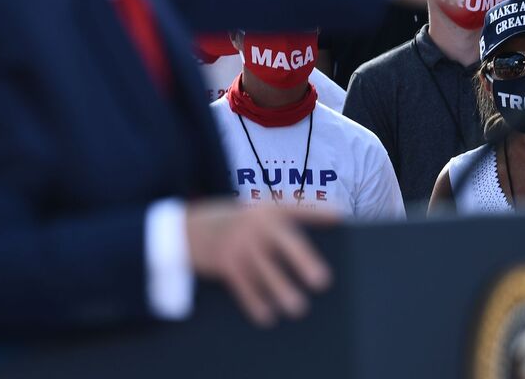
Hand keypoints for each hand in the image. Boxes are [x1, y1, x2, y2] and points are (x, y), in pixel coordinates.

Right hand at [185, 199, 335, 326]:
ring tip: (298, 308)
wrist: (185, 229)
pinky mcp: (225, 264)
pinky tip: (267, 317)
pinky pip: (244, 287)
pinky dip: (256, 304)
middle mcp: (255, 224)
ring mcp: (239, 244)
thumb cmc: (233, 225)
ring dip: (282, 291)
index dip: (318, 211)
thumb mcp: (254, 214)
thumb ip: (279, 224)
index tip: (339, 216)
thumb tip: (312, 254)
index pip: (298, 207)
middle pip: (285, 243)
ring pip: (266, 271)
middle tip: (322, 281)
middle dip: (304, 261)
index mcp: (268, 209)